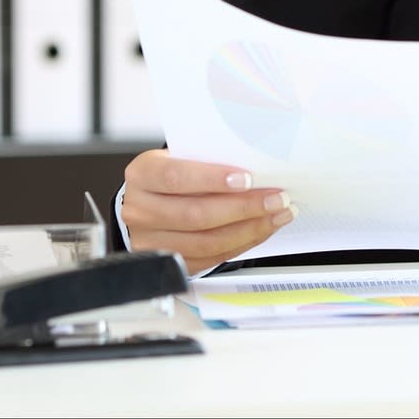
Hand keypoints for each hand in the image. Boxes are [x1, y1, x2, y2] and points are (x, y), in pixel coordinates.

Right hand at [121, 149, 296, 274]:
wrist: (149, 201)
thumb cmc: (173, 174)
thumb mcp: (182, 156)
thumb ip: (209, 160)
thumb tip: (258, 166)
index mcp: (143, 174)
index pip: (176, 177)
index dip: (213, 179)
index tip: (247, 179)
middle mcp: (140, 210)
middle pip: (195, 215)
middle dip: (244, 208)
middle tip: (277, 198)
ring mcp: (150, 241)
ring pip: (205, 242)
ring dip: (249, 229)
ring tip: (277, 215)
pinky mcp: (167, 263)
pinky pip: (210, 258)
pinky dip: (241, 244)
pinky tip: (260, 230)